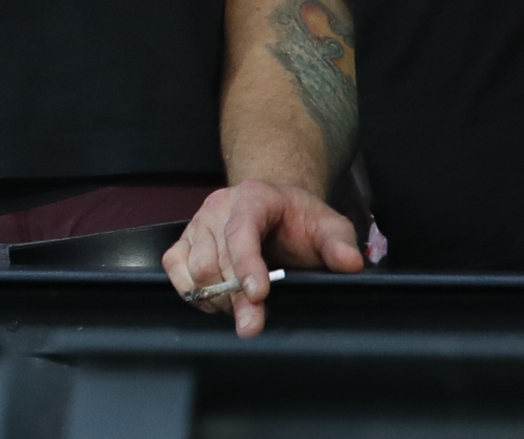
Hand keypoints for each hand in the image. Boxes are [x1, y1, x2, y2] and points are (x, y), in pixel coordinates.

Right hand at [162, 179, 364, 338]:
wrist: (276, 208)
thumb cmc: (300, 220)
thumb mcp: (329, 225)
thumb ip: (340, 243)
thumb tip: (349, 262)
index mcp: (253, 197)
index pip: (242, 230)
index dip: (247, 264)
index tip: (259, 295)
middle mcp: (218, 206)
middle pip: (216, 258)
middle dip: (235, 297)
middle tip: (253, 325)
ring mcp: (197, 223)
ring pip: (194, 268)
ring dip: (217, 298)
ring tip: (242, 311)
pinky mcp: (184, 241)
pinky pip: (174, 268)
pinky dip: (193, 291)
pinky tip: (217, 302)